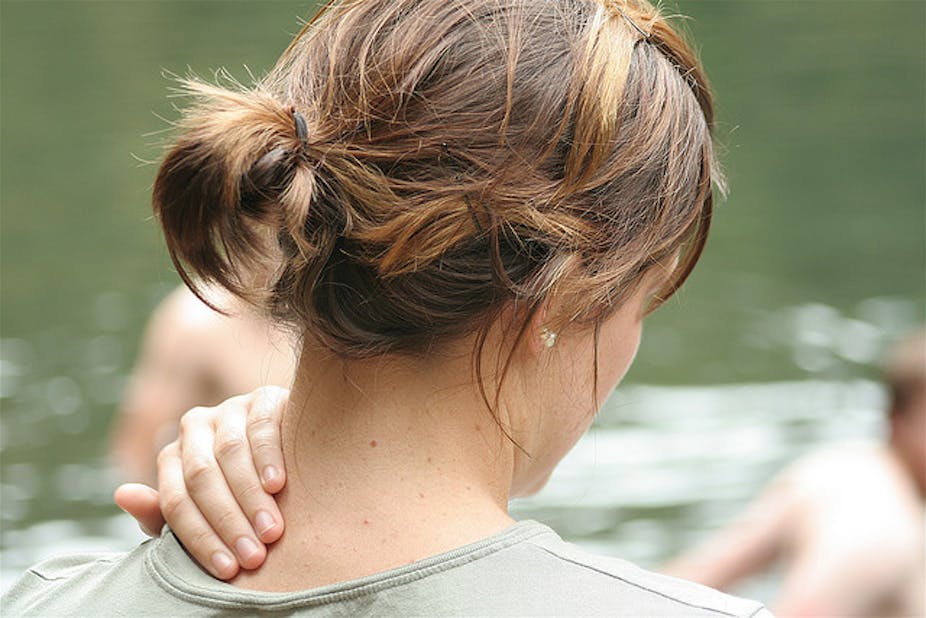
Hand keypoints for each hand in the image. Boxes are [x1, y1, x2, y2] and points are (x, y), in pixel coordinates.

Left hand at [113, 386, 288, 578]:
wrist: (293, 453)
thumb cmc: (243, 493)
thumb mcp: (204, 509)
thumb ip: (164, 512)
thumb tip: (122, 494)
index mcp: (173, 455)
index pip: (175, 499)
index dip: (199, 537)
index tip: (227, 569)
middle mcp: (195, 426)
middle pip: (201, 476)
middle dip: (227, 520)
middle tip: (253, 556)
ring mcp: (230, 408)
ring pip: (230, 452)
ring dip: (250, 496)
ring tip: (270, 531)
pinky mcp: (264, 398)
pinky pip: (261, 427)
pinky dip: (268, 457)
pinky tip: (277, 485)